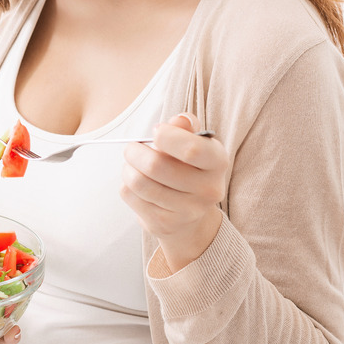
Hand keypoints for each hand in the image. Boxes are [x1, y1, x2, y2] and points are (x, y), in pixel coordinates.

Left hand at [120, 113, 228, 271]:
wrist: (191, 214)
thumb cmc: (188, 168)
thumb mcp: (194, 143)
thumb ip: (186, 127)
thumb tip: (179, 120)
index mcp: (218, 162)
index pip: (192, 150)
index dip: (167, 137)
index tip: (156, 131)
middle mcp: (208, 190)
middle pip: (156, 166)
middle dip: (135, 152)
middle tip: (131, 148)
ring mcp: (187, 211)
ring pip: (139, 182)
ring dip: (128, 169)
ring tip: (131, 165)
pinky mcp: (164, 224)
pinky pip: (131, 197)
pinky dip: (126, 185)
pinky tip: (134, 183)